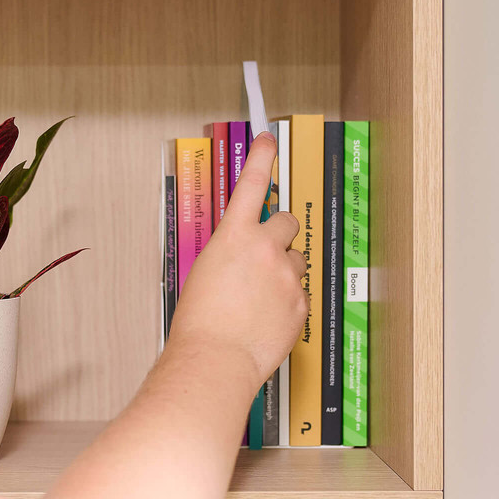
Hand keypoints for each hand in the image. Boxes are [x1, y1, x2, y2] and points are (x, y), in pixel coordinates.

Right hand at [168, 133, 308, 387]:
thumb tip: (242, 254)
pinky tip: (266, 317)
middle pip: (286, 221)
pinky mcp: (300, 302)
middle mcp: (264, 248)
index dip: (261, 158)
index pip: (251, 184)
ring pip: (296, 259)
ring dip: (283, 268)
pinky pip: (299, 291)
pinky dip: (286, 300)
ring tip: (261, 295)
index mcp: (233, 236)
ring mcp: (286, 274)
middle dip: (278, 232)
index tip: (268, 140)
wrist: (216, 358)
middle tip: (266, 252)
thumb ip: (228, 254)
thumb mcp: (204, 272)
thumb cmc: (199, 321)